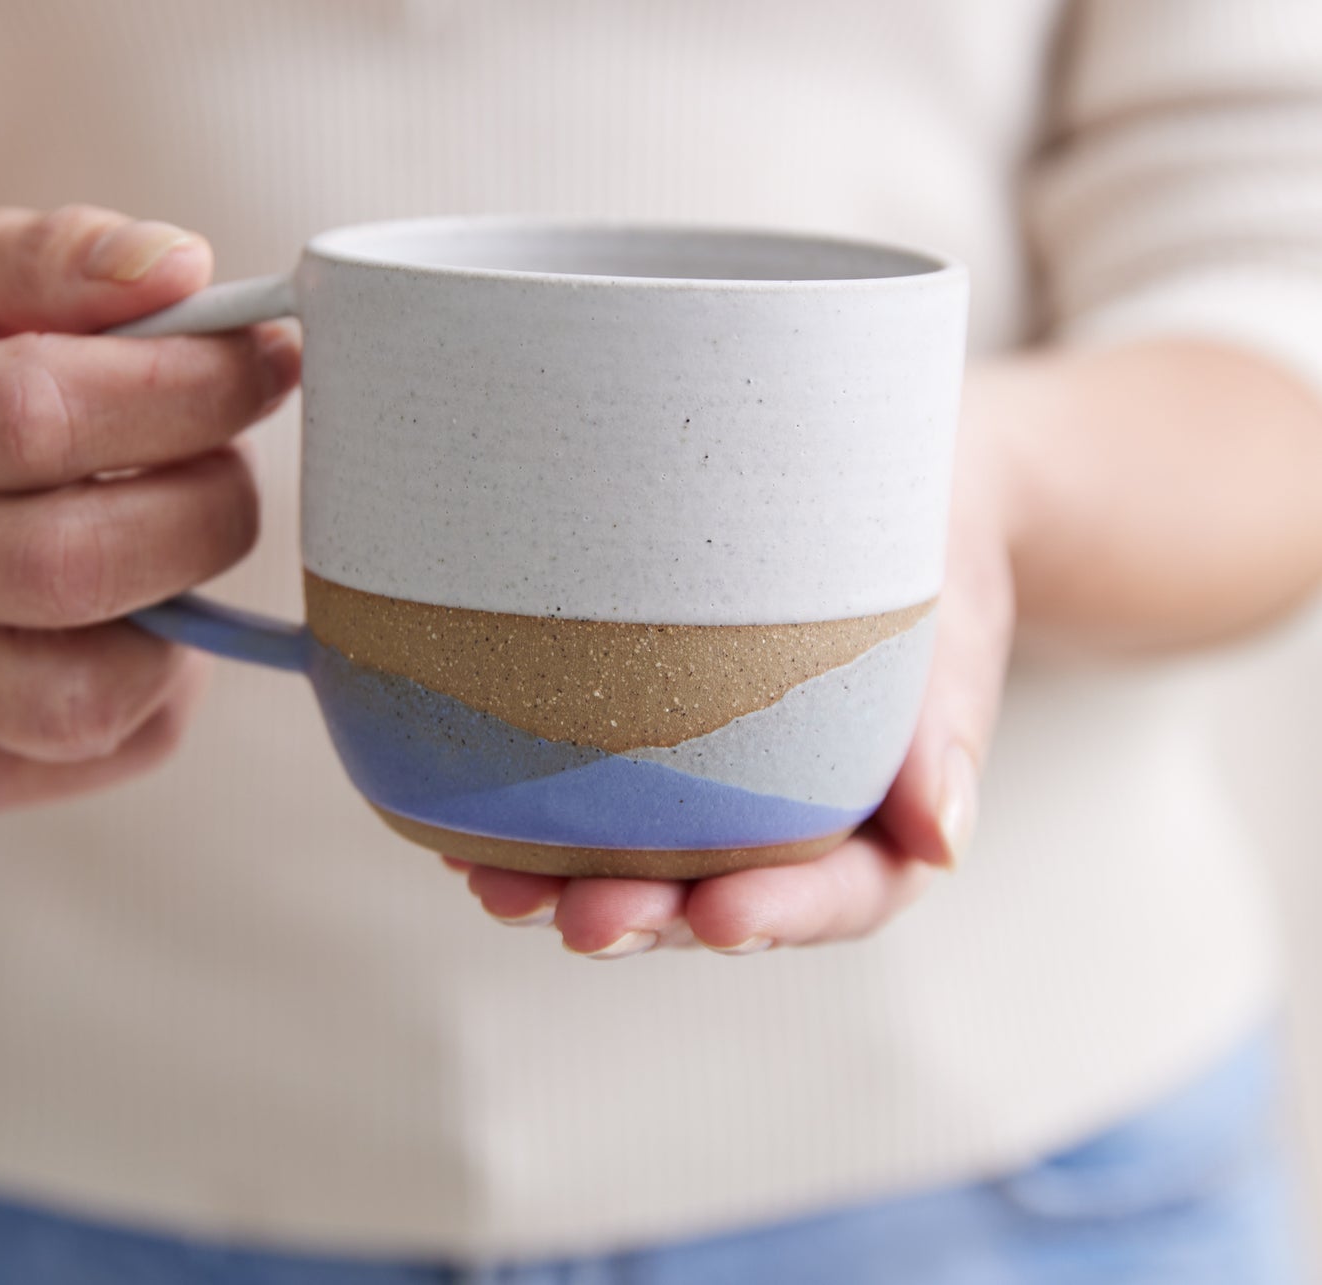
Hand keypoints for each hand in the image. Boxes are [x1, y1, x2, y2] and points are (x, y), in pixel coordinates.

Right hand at [0, 206, 300, 805]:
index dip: (185, 387)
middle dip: (205, 505)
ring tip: (174, 542)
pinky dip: (162, 686)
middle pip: (77, 564)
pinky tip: (136, 618)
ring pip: (89, 695)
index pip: (34, 415)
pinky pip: (105, 747)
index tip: (266, 359)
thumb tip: (182, 271)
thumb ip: (64, 260)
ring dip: (183, 614)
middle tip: (228, 462)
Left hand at [456, 369, 1019, 956]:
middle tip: (579, 918)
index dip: (781, 916)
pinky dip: (533, 828)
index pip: (844, 895)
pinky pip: (597, 807)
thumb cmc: (929, 551)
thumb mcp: (953, 623)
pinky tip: (464, 831)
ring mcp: (719, 799)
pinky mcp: (659, 755)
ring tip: (494, 888)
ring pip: (645, 871)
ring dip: (568, 891)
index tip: (716, 916)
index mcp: (885, 824)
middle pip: (721, 903)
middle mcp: (795, 830)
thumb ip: (944, 728)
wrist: (890, 496)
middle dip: (648, 921)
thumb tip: (941, 843)